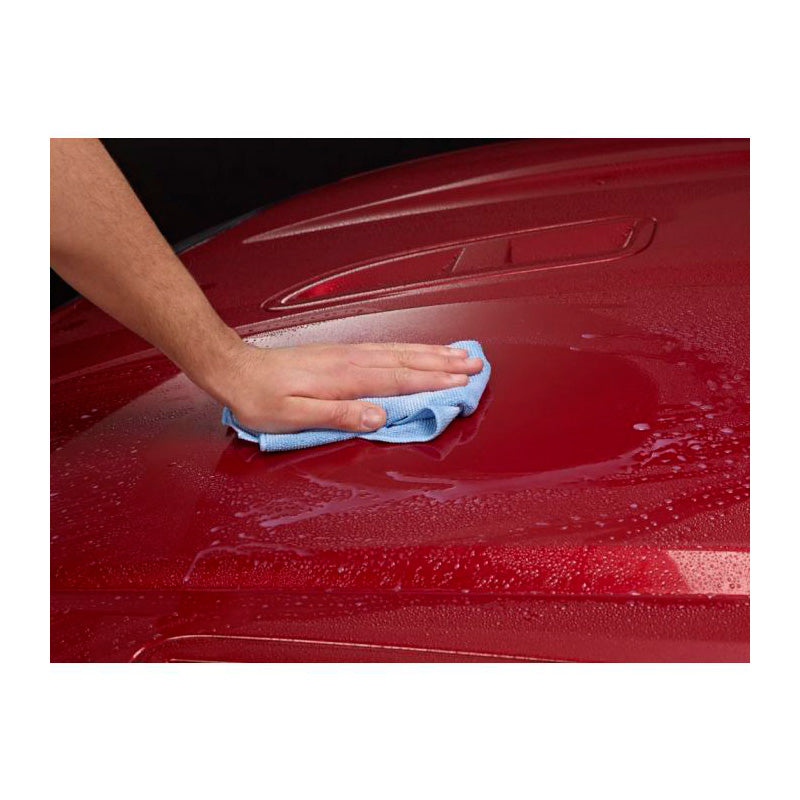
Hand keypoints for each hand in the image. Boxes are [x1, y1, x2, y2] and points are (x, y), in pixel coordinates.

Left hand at [214, 341, 483, 433]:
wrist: (235, 369)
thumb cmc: (261, 399)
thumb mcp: (294, 416)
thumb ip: (339, 415)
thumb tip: (380, 416)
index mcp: (344, 378)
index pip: (398, 379)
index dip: (433, 380)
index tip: (462, 381)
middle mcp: (350, 361)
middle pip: (406, 360)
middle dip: (443, 362)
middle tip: (475, 363)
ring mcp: (346, 354)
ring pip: (398, 351)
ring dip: (431, 353)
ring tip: (459, 353)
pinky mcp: (339, 353)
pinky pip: (384, 348)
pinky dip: (407, 349)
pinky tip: (418, 351)